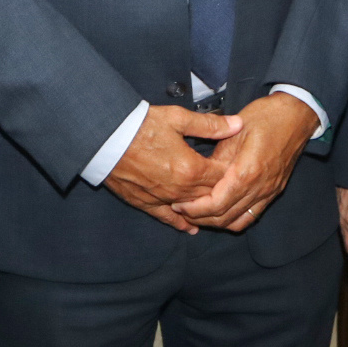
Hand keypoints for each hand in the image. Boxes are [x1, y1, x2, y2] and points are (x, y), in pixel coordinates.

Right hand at [103, 105, 241, 231]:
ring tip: (218, 210)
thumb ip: (209, 125)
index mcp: (191, 168)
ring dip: (205, 209)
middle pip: (210, 196)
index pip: (222, 177)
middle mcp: (180, 189)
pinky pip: (168, 217)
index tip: (240, 168)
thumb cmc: (141, 125)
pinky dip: (181, 223)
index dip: (234, 172)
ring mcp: (163, 199)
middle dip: (222, 192)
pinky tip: (190, 228)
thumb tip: (237, 124)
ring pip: (192, 210)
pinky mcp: (146, 203)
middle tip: (234, 189)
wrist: (106, 137)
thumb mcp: (177, 118)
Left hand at [174, 93, 316, 230]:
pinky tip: (220, 211)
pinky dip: (233, 219)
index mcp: (247, 171)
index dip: (195, 209)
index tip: (179, 203)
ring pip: (238, 221)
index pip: (216, 204)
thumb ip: (217, 157)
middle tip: (182, 211)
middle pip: (225, 217)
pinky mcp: (273, 192)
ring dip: (216, 222)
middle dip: (200, 218)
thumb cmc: (265, 116)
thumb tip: (199, 175)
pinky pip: (251, 215)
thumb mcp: (234, 130)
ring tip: (198, 213)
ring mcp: (269, 192)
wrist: (297, 114)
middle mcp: (260, 188)